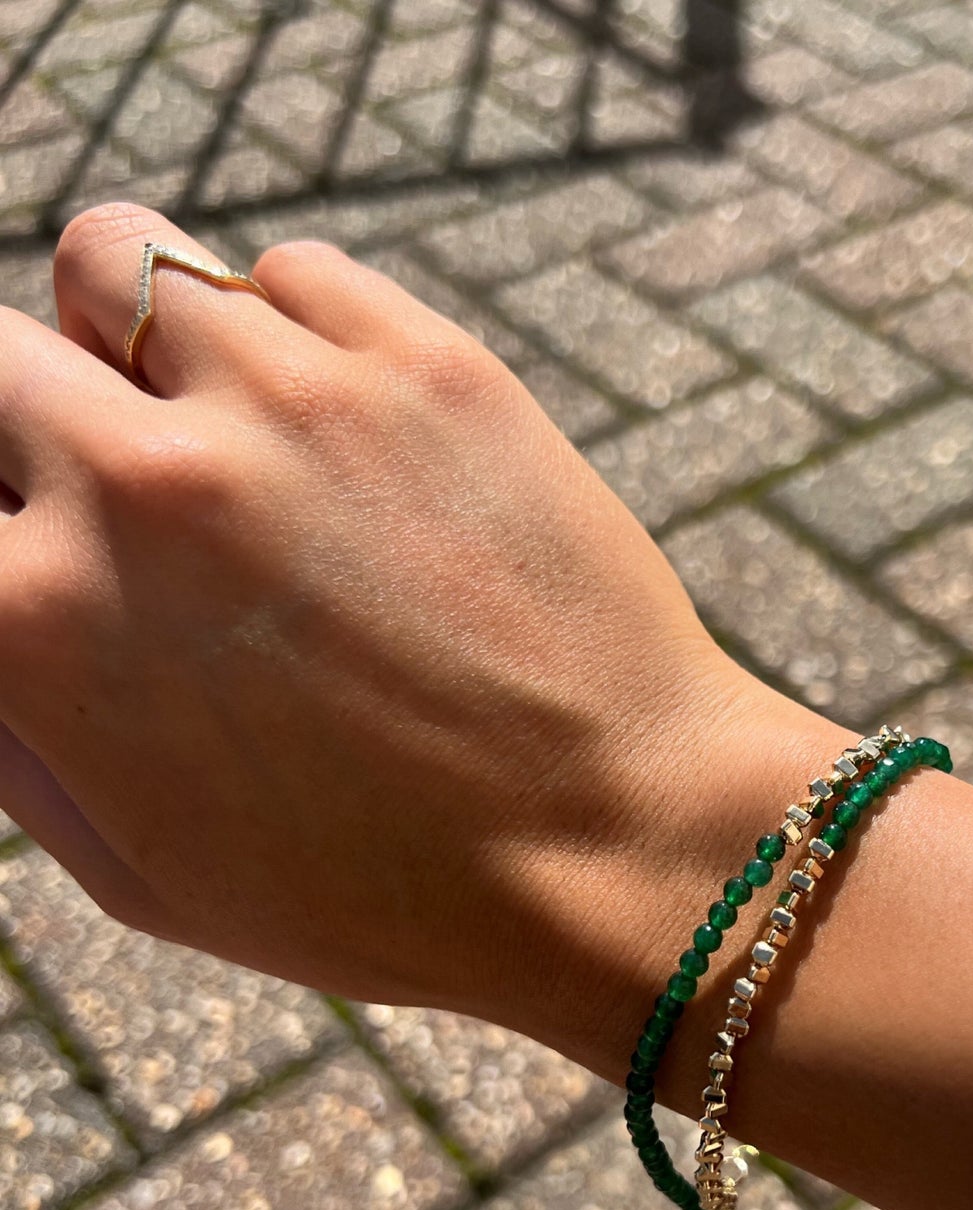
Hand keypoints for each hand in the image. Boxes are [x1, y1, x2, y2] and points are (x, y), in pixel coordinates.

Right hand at [0, 202, 843, 1063]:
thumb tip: (0, 597)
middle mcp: (143, 483)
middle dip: (31, 419)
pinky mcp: (428, 362)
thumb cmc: (386, 890)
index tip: (44, 537)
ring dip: (142, 344)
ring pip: (117, 261)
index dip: (0, 517)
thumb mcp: (145, 871)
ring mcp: (293, 401)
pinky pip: (287, 275)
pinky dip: (289, 333)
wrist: (617, 841)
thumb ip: (16, 729)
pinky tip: (346, 427)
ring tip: (225, 434)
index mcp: (38, 625)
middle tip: (120, 487)